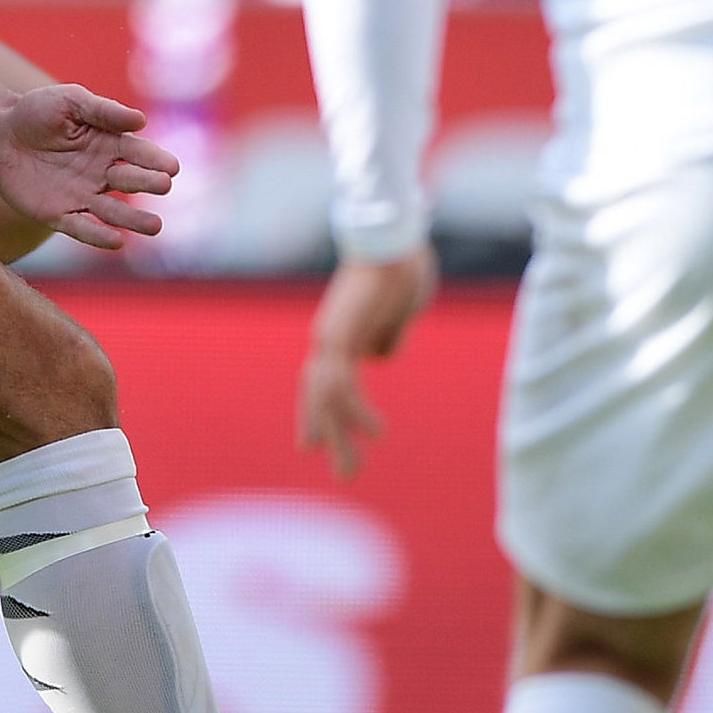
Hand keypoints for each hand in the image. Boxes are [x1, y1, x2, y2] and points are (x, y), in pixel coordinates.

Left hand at [0, 84, 178, 253]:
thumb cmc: (37, 111)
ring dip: (133, 219)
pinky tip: (117, 242)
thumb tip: (141, 120)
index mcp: (108, 144)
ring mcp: (80, 195)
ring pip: (112, 211)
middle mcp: (100, 172)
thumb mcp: (71, 101)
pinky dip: (98, 236)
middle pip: (129, 181)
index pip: (138, 153)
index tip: (172, 167)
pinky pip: (81, 228)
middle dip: (147, 183)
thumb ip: (103, 111)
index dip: (155, 160)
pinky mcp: (57, 214)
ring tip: (154, 227)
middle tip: (164, 186)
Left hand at [298, 248, 436, 478]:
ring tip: (352, 472)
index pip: (321, 383)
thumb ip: (389, 336)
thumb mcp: (400, 312)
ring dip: (339, 437)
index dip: (317, 413)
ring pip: (326, 398)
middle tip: (343, 473)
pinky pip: (344, 385)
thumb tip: (380, 358)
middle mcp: (328, 338)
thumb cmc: (401, 267)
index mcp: (340, 333)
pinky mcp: (340, 336)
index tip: (310, 444)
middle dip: (328, 436)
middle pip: (318, 396)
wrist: (395, 238)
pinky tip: (378, 434)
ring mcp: (330, 337)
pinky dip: (357, 412)